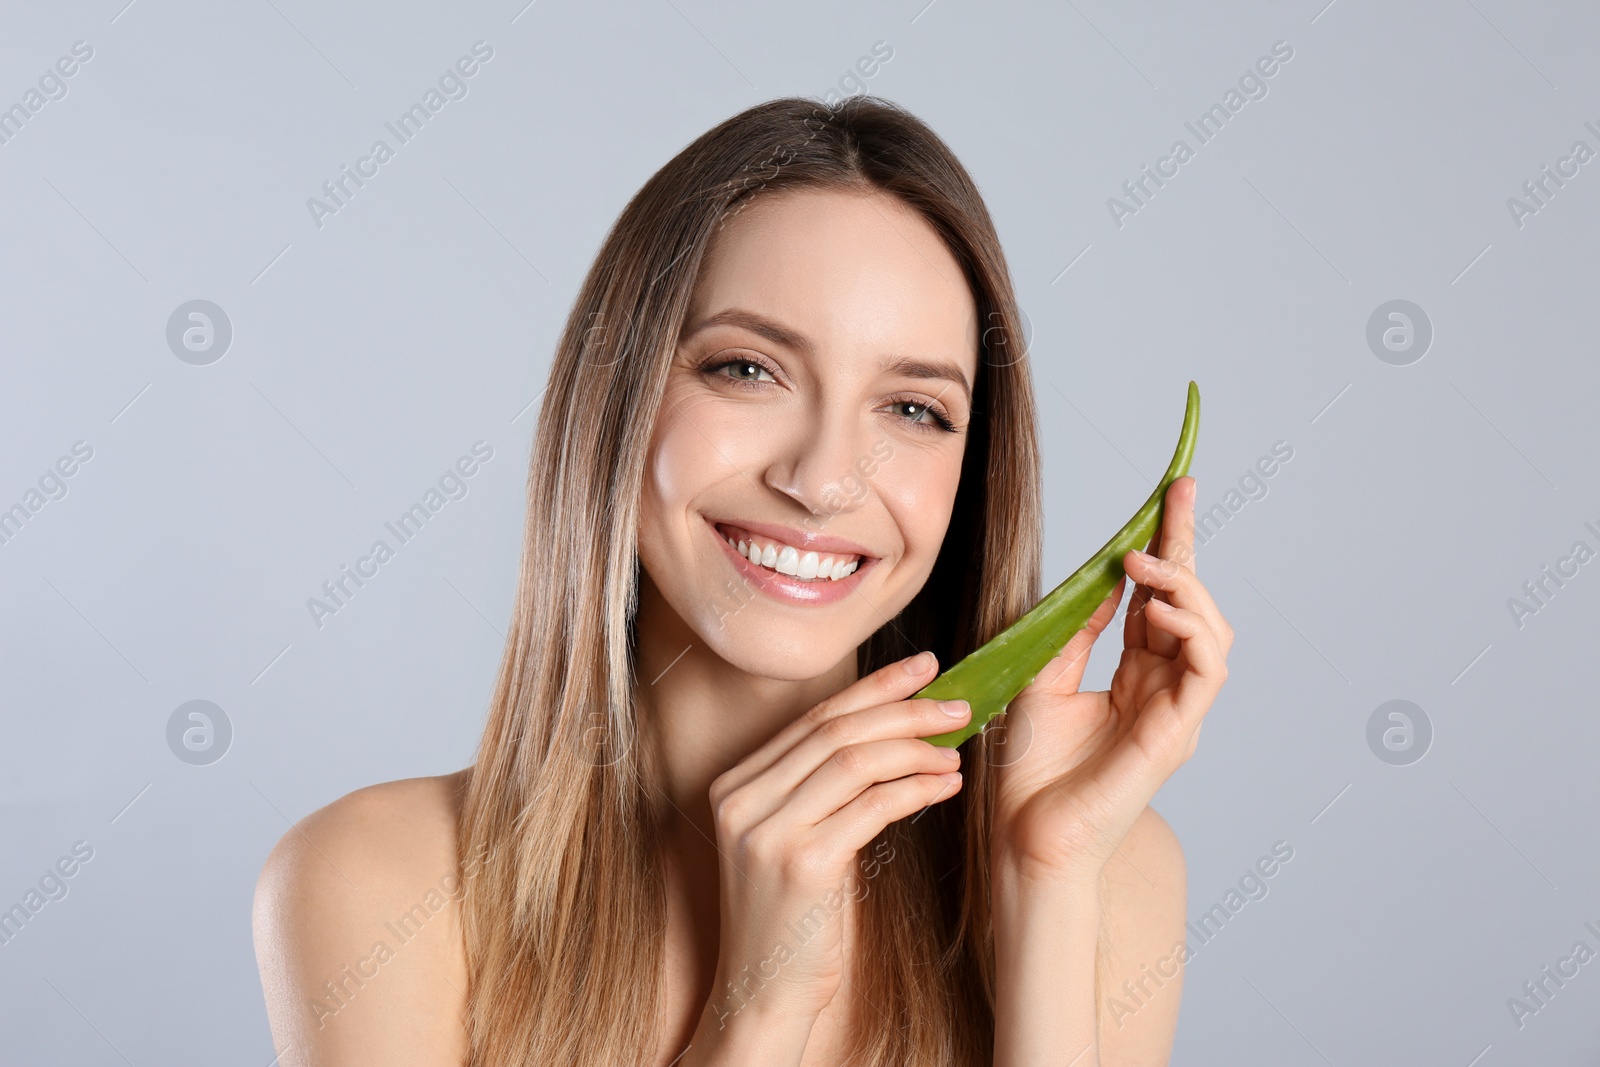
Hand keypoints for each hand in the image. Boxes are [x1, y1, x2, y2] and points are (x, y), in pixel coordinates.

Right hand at [686, 652, 970, 1054]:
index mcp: (734, 785)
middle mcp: (742, 801)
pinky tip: (946, 786)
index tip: (922, 668)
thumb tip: (890, 728)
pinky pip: (873, 806)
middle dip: (904, 708)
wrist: (764, 992)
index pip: (814, 717)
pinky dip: (917, 789)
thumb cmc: (792, 918)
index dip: (874, 687)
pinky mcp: (802, 865)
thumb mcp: (792, 839)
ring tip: (957, 748)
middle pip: (836, 730)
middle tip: (956, 701)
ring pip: (857, 760)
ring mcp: (768, 832)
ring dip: (917, 748)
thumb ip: (818, 786)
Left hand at [988, 476, 1231, 883]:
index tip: (1171, 494)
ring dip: (1186, 586)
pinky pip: (1207, 672)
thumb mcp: (1044, 675)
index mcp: (1134, 677)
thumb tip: (1104, 578)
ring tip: (1146, 563)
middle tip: (1176, 498)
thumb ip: (1078, 630)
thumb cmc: (1028, 768)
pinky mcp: (1178, 735)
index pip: (1159, 600)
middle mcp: (1163, 690)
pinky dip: (1193, 631)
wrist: (1022, 832)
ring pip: (1213, 632)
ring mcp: (1176, 713)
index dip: (1168, 547)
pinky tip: (1160, 608)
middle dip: (1187, 546)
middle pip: (1191, 605)